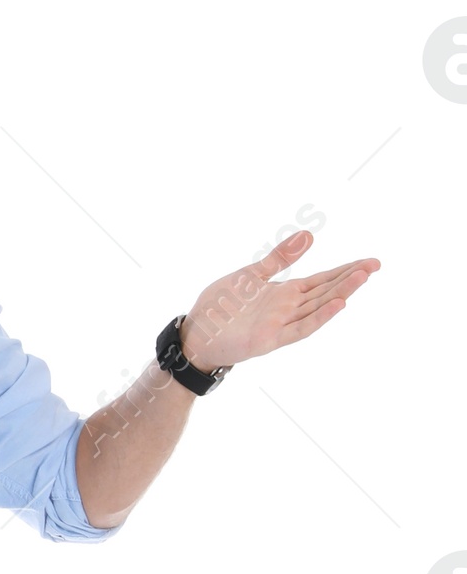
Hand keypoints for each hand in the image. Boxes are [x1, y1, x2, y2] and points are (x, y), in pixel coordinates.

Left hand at [181, 230, 379, 372]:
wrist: (196, 333)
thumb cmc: (222, 306)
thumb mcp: (252, 274)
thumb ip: (281, 258)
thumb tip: (309, 234)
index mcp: (286, 292)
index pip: (323, 279)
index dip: (346, 270)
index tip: (370, 261)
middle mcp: (289, 308)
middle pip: (326, 291)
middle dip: (351, 278)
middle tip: (375, 265)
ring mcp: (281, 324)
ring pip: (318, 307)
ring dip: (341, 293)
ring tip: (363, 277)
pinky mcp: (271, 339)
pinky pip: (300, 328)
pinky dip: (319, 317)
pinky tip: (338, 304)